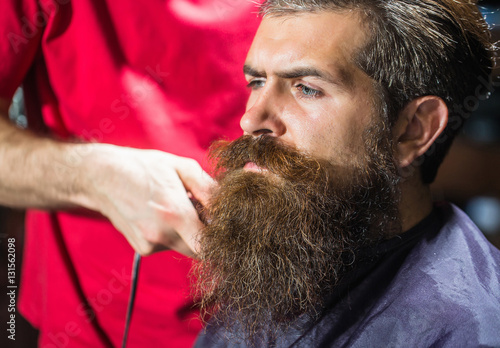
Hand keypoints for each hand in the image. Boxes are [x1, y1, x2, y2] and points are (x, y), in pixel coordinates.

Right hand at [80, 144, 213, 255]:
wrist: (102, 178)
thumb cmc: (145, 167)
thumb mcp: (182, 167)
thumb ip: (210, 188)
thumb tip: (232, 203)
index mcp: (174, 213)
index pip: (210, 243)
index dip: (222, 235)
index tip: (224, 221)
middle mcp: (161, 235)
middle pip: (201, 251)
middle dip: (207, 234)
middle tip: (201, 210)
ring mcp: (150, 245)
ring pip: (185, 248)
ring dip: (189, 233)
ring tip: (177, 207)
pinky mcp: (143, 250)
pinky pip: (169, 246)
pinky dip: (173, 234)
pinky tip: (162, 215)